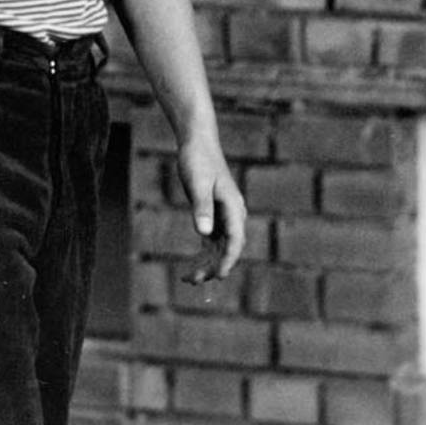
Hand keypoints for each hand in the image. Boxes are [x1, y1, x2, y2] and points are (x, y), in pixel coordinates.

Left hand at [177, 141, 246, 283]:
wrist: (198, 143)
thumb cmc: (198, 161)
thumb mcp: (198, 184)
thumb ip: (202, 207)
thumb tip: (204, 234)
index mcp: (234, 207)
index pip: (235, 240)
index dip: (228, 260)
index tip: (219, 276)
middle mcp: (233, 214)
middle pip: (228, 247)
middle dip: (214, 266)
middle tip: (195, 281)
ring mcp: (224, 215)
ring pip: (220, 247)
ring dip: (208, 263)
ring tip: (190, 279)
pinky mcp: (213, 214)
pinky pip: (212, 240)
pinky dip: (204, 253)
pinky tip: (193, 265)